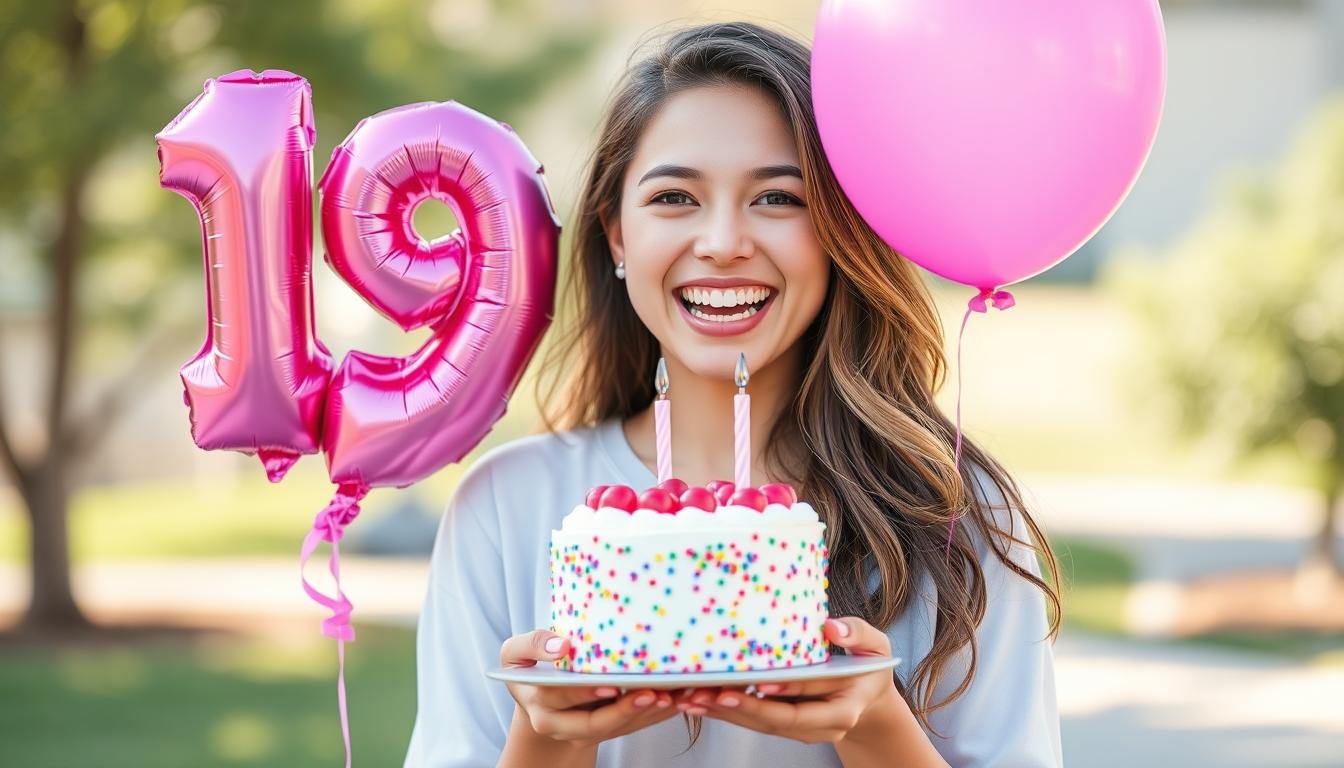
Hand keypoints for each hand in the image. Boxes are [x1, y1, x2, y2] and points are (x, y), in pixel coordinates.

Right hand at [500, 629, 682, 747]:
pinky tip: (678, 699)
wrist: (538, 696)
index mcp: (539, 703)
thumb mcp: (515, 652)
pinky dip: (656, 714)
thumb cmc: (530, 666)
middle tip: (654, 694)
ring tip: (674, 696)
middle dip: (625, 711)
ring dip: (648, 714)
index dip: (586, 693)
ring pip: (618, 729)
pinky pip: (632, 727)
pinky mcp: (606, 731)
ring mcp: (584, 732)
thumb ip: (532, 644)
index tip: (611, 685)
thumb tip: (561, 646)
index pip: (562, 698)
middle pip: (594, 724)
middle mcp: (560, 725)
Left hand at [674, 617, 904, 744]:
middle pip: (777, 721)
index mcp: (844, 707)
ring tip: (691, 699)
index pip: (807, 700)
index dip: (783, 691)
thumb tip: (831, 628)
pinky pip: (754, 722)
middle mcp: (822, 726)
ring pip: (760, 726)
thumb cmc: (868, 666)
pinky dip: (726, 713)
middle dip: (739, 709)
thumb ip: (857, 634)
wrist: (868, 700)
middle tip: (704, 695)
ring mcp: (803, 731)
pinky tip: (699, 703)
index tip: (757, 682)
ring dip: (724, 715)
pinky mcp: (785, 727)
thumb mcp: (876, 647)